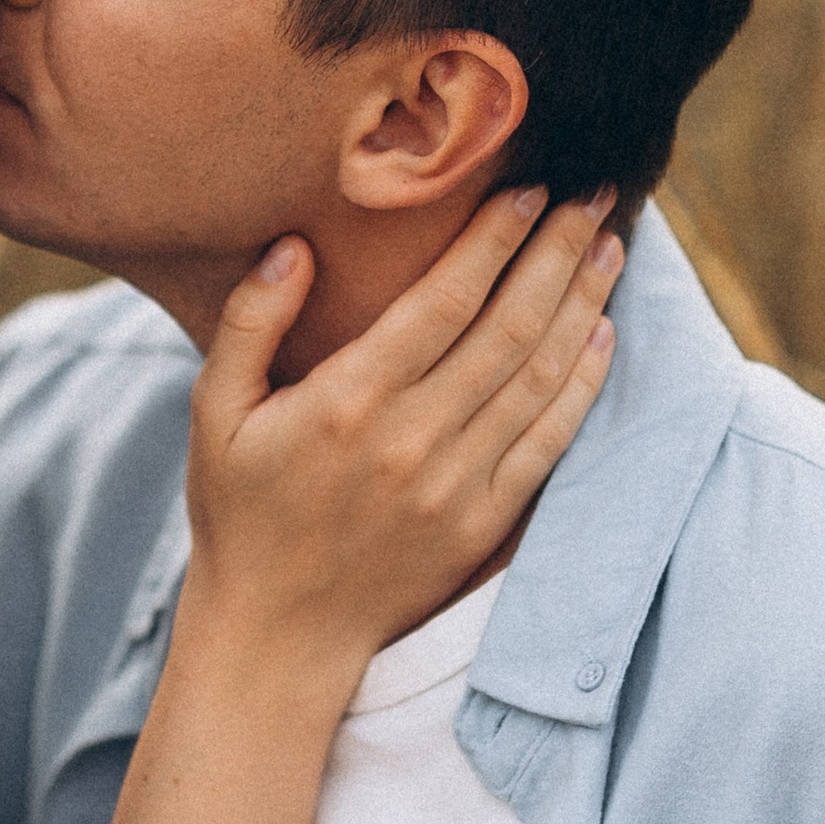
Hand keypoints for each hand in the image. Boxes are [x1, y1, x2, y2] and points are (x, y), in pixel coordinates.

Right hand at [183, 187, 620, 695]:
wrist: (278, 635)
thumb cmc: (240, 514)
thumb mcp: (213, 413)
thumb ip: (250, 323)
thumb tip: (294, 246)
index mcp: (347, 401)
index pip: (443, 301)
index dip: (495, 240)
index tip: (530, 189)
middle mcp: (412, 439)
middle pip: (508, 327)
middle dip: (558, 253)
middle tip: (594, 195)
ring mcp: (455, 485)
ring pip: (538, 378)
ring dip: (583, 306)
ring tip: (612, 248)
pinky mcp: (482, 524)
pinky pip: (548, 444)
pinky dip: (582, 386)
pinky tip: (603, 337)